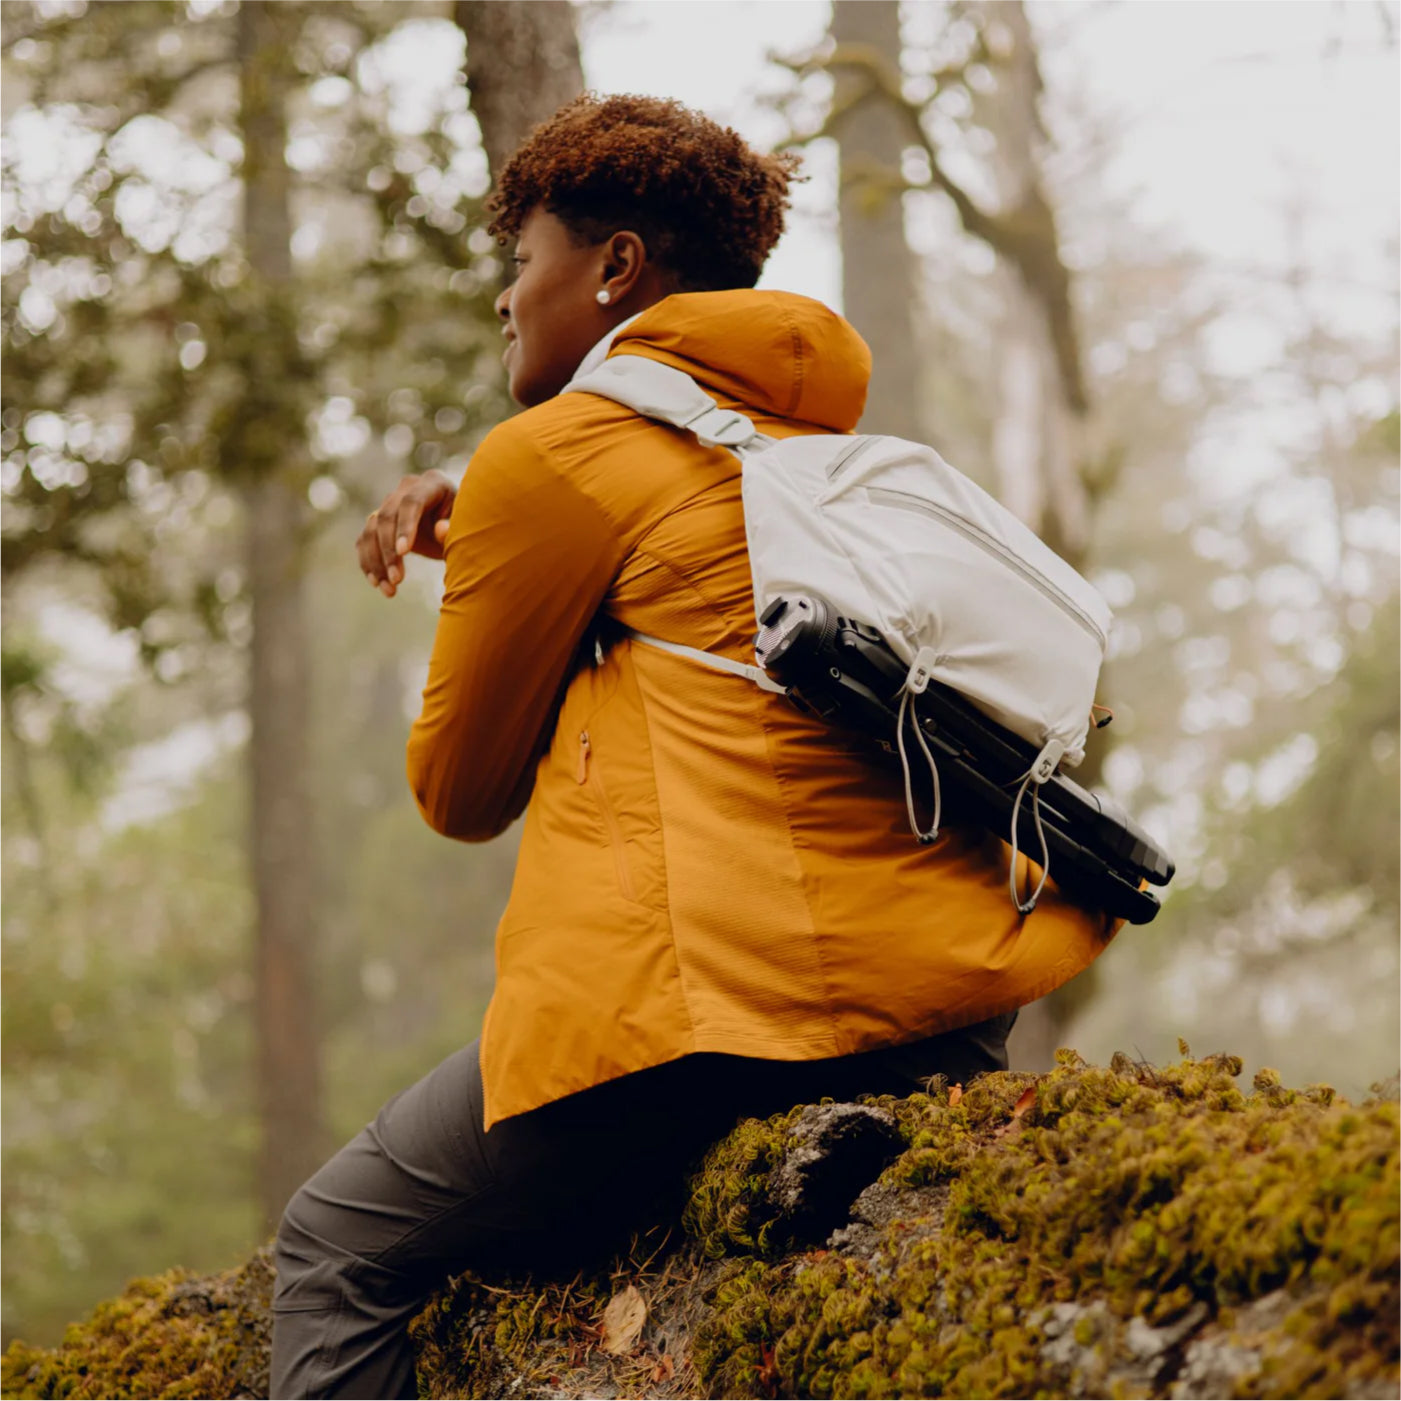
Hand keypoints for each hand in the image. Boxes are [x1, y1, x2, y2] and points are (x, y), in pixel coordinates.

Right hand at [356, 471, 455, 597]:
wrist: (460, 530)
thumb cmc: (468, 529)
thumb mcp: (466, 530)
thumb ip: (454, 529)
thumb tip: (440, 530)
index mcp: (433, 483)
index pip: (411, 502)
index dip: (405, 526)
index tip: (404, 552)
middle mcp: (407, 488)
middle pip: (387, 516)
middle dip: (389, 550)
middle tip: (397, 580)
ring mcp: (391, 503)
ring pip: (372, 529)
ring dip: (377, 561)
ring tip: (389, 590)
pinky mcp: (380, 521)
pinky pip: (366, 540)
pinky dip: (369, 562)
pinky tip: (377, 584)